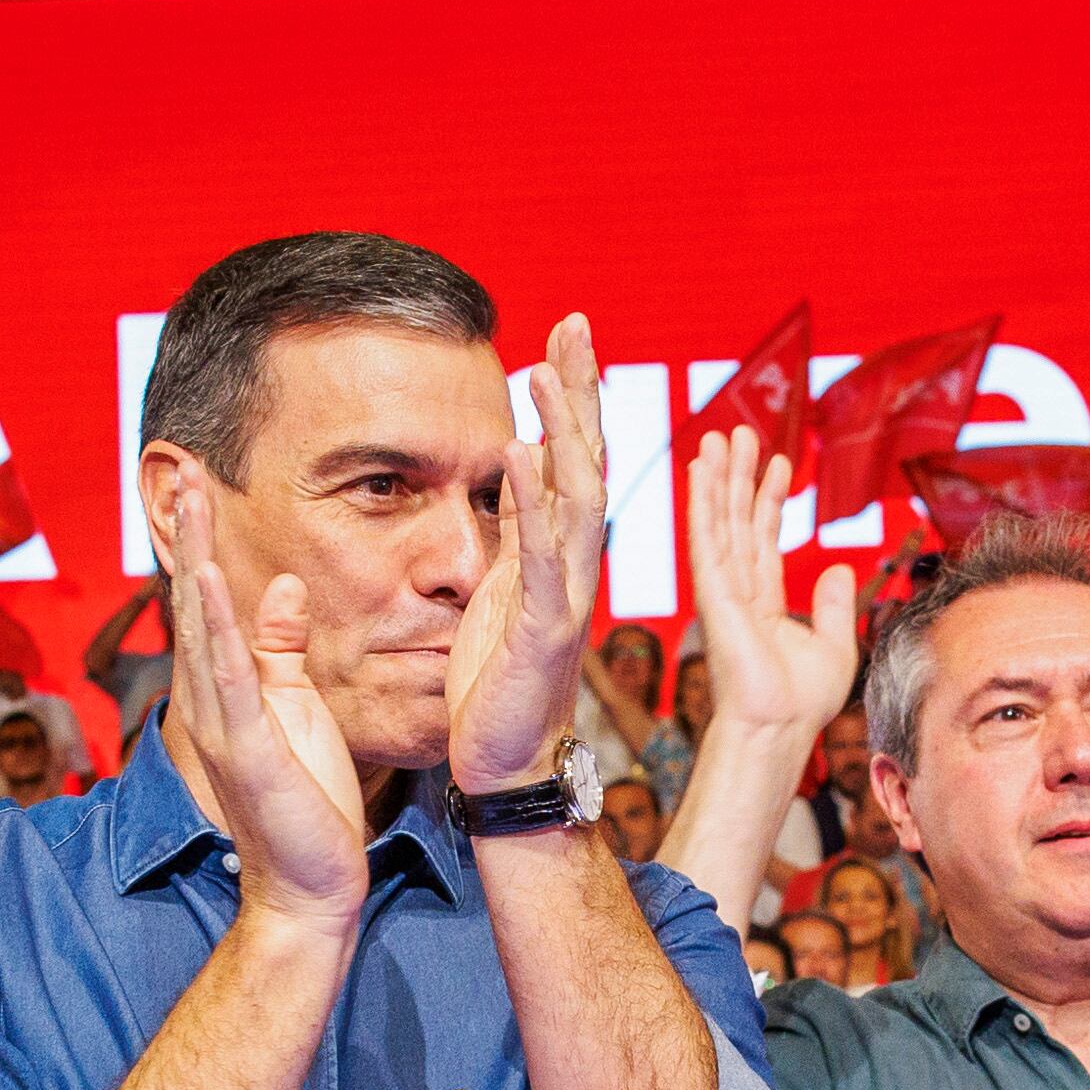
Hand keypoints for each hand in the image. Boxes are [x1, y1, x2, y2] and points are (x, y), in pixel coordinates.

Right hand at [158, 477, 366, 921]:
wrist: (309, 887)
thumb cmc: (307, 804)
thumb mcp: (297, 707)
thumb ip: (281, 647)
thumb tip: (281, 584)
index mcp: (227, 687)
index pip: (210, 600)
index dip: (201, 540)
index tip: (198, 483)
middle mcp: (212, 698)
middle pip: (196, 599)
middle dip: (188, 532)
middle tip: (181, 467)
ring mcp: (223, 722)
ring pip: (204, 625)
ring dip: (195, 558)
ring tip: (188, 500)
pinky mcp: (249, 746)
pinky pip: (229, 675)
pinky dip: (219, 626)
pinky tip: (213, 580)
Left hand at [443, 314, 607, 796]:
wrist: (508, 766)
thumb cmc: (502, 686)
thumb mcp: (502, 590)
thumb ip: (517, 530)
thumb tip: (515, 466)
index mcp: (560, 552)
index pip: (574, 457)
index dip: (574, 394)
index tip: (566, 332)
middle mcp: (574, 565)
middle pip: (587, 460)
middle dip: (581, 391)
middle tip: (574, 323)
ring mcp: (564, 596)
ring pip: (575, 499)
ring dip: (563, 433)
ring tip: (548, 372)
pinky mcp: (540, 629)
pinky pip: (540, 556)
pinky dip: (532, 501)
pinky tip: (520, 452)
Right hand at [681, 428, 864, 737]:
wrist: (779, 727)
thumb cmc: (801, 702)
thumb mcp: (836, 646)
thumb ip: (836, 605)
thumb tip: (842, 568)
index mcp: (764, 604)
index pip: (763, 539)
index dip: (769, 499)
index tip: (778, 463)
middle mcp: (738, 593)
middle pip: (737, 521)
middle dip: (738, 476)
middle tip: (738, 433)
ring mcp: (723, 592)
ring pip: (720, 522)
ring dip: (719, 478)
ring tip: (720, 437)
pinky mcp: (714, 595)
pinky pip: (708, 539)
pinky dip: (703, 503)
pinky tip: (703, 471)